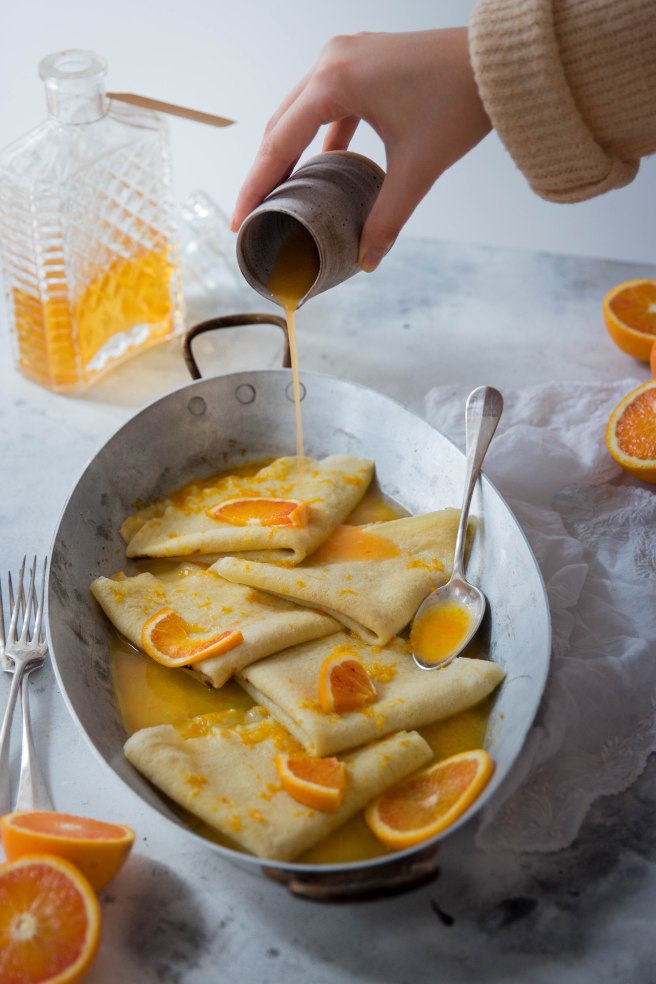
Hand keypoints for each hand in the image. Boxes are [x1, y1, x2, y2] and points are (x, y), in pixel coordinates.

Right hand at [232, 29, 490, 270]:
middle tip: (253, 213)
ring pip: (300, 112)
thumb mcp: (417, 168)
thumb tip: (367, 259)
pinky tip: (326, 165)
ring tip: (283, 193)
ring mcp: (347, 56)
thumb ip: (387, 217)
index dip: (256, 186)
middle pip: (281, 125)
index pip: (279, 143)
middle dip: (266, 172)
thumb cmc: (460, 98)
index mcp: (334, 80)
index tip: (239, 219)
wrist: (497, 62)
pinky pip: (328, 104)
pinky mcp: (364, 62)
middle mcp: (332, 60)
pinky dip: (321, 135)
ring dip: (290, 152)